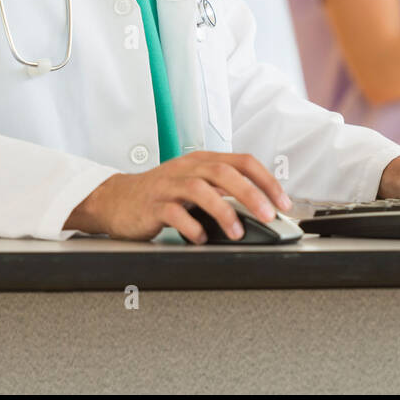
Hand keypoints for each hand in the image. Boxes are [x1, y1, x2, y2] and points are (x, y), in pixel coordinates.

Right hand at [64, 151, 291, 242]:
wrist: (116, 199)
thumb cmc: (160, 193)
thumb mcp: (194, 183)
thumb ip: (223, 190)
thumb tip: (260, 207)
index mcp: (202, 161)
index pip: (242, 161)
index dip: (266, 180)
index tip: (283, 203)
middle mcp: (187, 168)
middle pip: (224, 172)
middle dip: (251, 194)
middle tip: (268, 215)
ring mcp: (169, 185)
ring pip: (200, 189)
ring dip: (223, 211)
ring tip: (236, 232)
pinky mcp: (152, 205)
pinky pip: (173, 213)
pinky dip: (190, 226)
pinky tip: (200, 239)